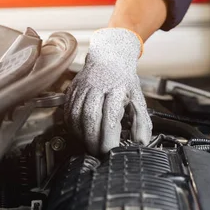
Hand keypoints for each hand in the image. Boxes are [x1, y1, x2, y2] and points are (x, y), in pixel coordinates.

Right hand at [65, 28, 151, 154]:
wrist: (109, 56)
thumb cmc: (125, 80)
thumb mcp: (139, 98)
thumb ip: (142, 122)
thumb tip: (142, 143)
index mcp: (117, 90)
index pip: (110, 117)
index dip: (108, 137)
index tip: (110, 151)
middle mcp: (97, 88)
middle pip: (90, 118)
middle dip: (93, 140)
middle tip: (98, 153)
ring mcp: (82, 88)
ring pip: (76, 116)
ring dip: (81, 135)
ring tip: (89, 146)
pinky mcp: (72, 90)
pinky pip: (67, 112)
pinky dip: (72, 127)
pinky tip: (80, 134)